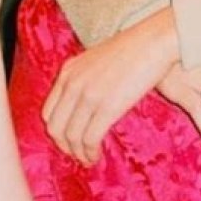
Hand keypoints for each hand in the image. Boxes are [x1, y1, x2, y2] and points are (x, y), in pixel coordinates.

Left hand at [42, 6, 178, 164]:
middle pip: (56, 128)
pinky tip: (96, 156)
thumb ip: (83, 78)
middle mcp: (73, 83)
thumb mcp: (96, 59)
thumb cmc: (131, 49)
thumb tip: (82, 103)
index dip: (57, 132)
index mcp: (68, 71)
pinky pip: (89, 139)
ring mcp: (88, 95)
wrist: (153, 41)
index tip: (68, 141)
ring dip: (78, 154)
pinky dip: (90, 153)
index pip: (48, 112)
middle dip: (64, 147)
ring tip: (88, 159)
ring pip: (71, 137)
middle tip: (77, 155)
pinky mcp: (106, 107)